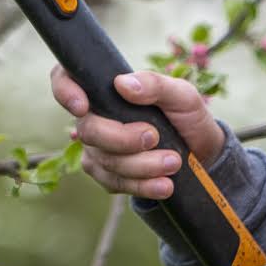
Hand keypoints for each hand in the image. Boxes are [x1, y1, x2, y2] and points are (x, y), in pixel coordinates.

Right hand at [50, 65, 221, 199]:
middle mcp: (94, 117)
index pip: (65, 79)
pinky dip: (141, 185)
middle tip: (154, 136)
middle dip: (121, 139)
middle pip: (88, 130)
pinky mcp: (108, 175)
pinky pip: (114, 183)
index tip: (82, 106)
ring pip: (104, 161)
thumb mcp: (181, 94)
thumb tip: (123, 84)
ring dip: (141, 165)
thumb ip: (155, 84)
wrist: (201, 152)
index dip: (64, 91)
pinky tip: (164, 185)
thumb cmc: (186, 115)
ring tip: (173, 162)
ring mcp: (98, 148)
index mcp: (106, 88)